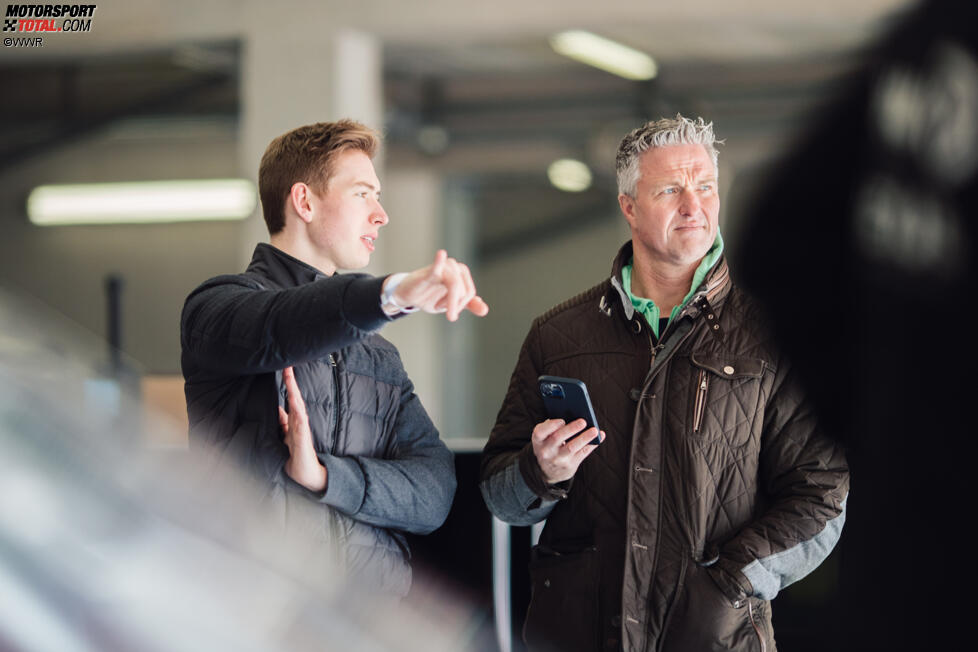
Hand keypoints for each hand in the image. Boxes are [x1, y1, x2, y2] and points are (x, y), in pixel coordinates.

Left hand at [278, 366, 326, 491]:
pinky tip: (295, 401)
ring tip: (289, 377)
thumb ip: (283, 422)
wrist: (307, 474)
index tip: (285, 369)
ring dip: (294, 392)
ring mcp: (302, 429)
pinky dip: (298, 411)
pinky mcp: (303, 439)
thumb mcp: (286, 436)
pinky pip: (301, 423)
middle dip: (290, 382)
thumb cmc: (297, 456)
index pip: (290, 398)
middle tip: (287, 365)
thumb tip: (277, 409)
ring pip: (297, 406)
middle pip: (295, 397)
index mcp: (294, 421)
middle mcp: (299, 422)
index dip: (288, 384)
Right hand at [390, 250, 489, 320]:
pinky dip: (439, 262)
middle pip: (464, 291)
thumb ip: (468, 305)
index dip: (459, 305)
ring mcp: (442, 267)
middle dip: (453, 305)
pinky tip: (441, 255)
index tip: (449, 311)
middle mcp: (454, 267)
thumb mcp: (452, 303)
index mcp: (462, 273)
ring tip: (437, 306)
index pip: (470, 293)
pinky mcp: (428, 271)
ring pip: (454, 286)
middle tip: (439, 307)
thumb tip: (485, 310)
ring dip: (447, 301)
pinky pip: (436, 266)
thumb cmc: (431, 296)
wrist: (409, 296)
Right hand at [531, 418, 603, 484]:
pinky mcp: (570, 466)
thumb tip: (573, 415)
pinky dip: (592, 444)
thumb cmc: (549, 446)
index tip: (562, 420)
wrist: (548, 472)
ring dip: (584, 438)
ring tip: (594, 430)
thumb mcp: (544, 439)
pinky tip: (599, 437)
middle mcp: (546, 451)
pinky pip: (582, 453)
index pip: (540, 432)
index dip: (551, 425)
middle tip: (583, 421)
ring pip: (572, 447)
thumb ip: (553, 428)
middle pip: (558, 438)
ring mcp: (558, 459)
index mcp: (538, 441)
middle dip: (571, 429)